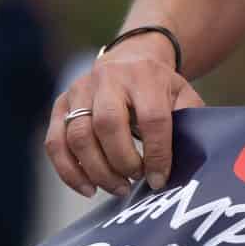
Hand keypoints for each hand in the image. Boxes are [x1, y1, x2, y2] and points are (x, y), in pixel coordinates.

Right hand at [46, 36, 204, 196]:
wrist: (131, 57)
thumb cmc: (160, 86)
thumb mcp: (183, 96)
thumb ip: (189, 122)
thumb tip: (189, 161)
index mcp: (145, 76)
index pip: (152, 118)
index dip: (157, 154)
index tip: (159, 179)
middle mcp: (108, 79)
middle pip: (107, 124)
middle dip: (122, 162)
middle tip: (134, 181)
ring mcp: (79, 90)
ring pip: (78, 136)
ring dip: (97, 171)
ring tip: (117, 187)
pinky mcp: (61, 104)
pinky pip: (55, 142)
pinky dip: (69, 171)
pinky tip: (89, 187)